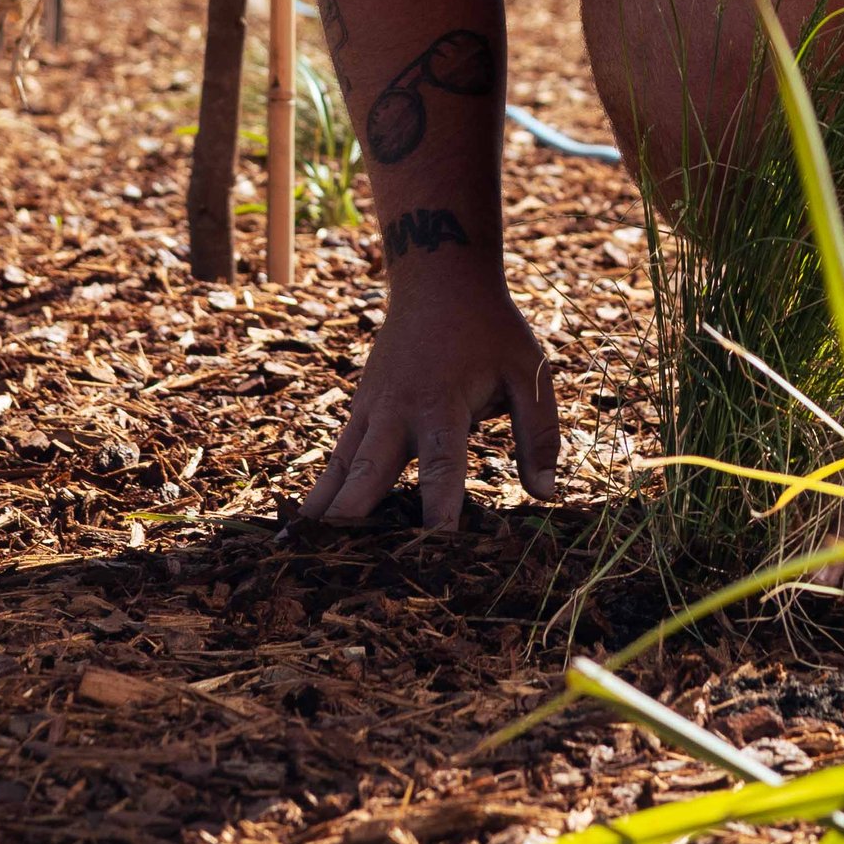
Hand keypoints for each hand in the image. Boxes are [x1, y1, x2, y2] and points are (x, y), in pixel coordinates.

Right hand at [304, 274, 559, 531]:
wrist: (438, 274)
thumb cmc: (490, 328)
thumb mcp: (528, 371)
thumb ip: (539, 435)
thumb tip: (548, 497)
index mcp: (442, 403)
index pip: (441, 467)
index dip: (438, 511)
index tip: (433, 554)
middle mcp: (397, 411)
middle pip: (369, 473)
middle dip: (355, 521)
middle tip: (339, 569)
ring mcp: (370, 410)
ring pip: (340, 469)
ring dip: (323, 513)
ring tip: (295, 556)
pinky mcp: (358, 411)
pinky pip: (335, 458)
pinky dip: (319, 492)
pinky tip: (300, 527)